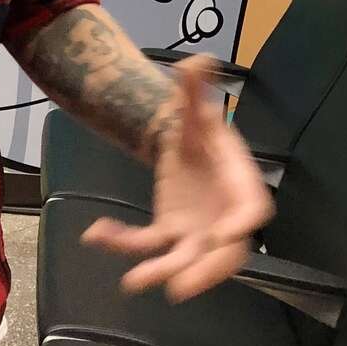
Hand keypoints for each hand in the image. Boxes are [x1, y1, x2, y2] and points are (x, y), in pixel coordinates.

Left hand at [81, 56, 273, 301]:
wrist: (182, 145)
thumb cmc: (201, 132)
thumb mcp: (194, 108)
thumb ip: (194, 88)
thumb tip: (199, 59)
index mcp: (240, 187)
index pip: (251, 212)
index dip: (240, 226)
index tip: (222, 237)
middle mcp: (223, 219)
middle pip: (221, 256)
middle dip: (202, 274)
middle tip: (178, 287)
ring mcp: (195, 233)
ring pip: (181, 260)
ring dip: (159, 271)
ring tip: (133, 281)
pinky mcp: (168, 234)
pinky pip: (147, 244)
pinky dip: (122, 243)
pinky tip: (95, 234)